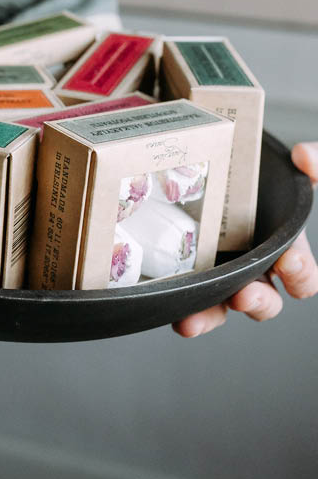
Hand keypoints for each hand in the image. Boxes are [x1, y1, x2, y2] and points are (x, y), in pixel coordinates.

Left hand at [173, 141, 317, 336]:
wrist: (214, 160)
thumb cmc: (254, 172)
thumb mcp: (287, 167)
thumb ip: (310, 162)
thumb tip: (305, 158)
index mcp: (282, 248)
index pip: (301, 275)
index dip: (300, 274)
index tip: (289, 262)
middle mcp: (253, 267)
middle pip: (264, 300)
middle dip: (258, 301)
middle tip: (246, 294)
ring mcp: (221, 272)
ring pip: (223, 306)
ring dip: (212, 315)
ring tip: (196, 320)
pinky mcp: (190, 272)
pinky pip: (190, 299)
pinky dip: (187, 312)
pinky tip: (175, 317)